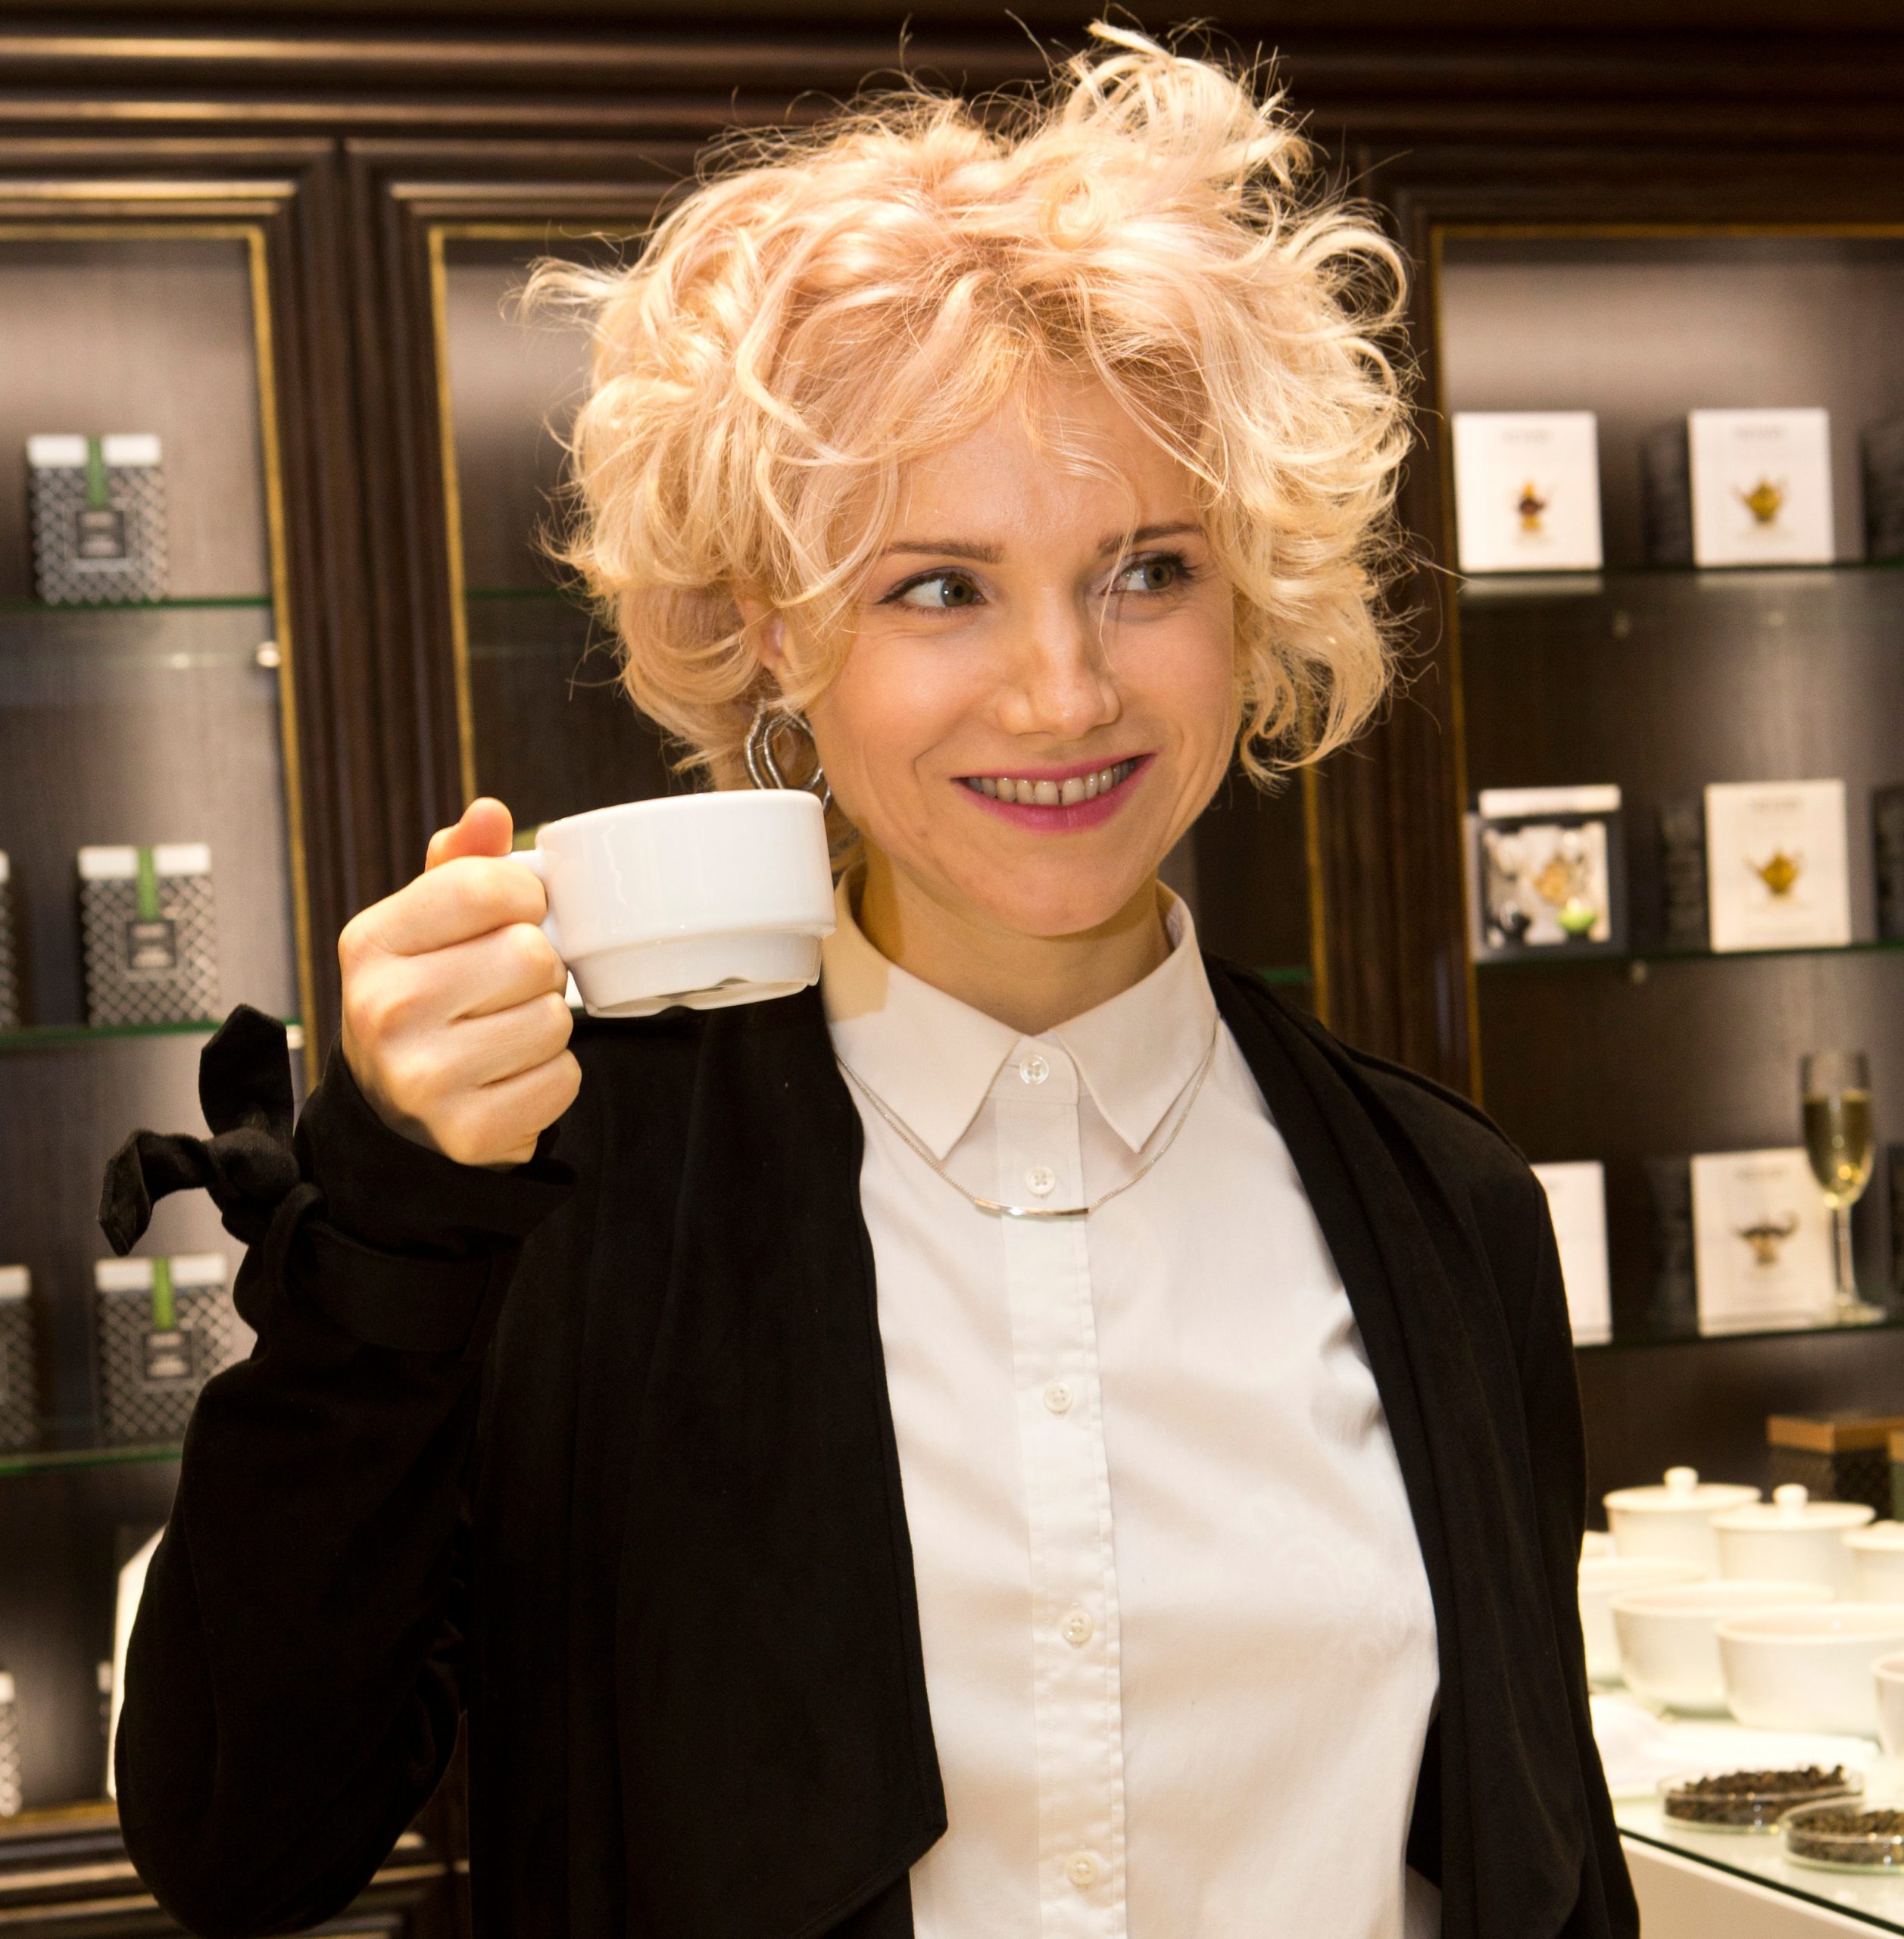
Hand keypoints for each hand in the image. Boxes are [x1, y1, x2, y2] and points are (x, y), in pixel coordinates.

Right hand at [339, 798, 579, 1167]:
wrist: (398, 1113)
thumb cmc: (428, 999)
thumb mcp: (428, 926)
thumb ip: (462, 865)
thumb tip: (489, 813)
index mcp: (371, 943)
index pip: (489, 886)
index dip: (525, 898)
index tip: (513, 918)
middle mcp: (383, 1009)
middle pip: (530, 954)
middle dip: (538, 969)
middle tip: (506, 989)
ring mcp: (420, 1078)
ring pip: (553, 1018)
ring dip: (547, 1024)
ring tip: (505, 1033)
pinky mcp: (465, 1132)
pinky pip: (562, 1079)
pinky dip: (551, 1077)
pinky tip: (510, 1076)